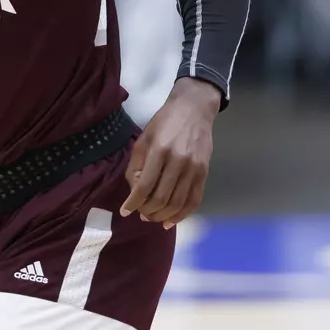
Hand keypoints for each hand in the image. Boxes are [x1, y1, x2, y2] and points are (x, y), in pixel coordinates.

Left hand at [120, 78, 221, 226]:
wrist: (194, 108)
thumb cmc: (164, 122)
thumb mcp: (143, 138)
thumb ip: (136, 165)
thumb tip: (135, 191)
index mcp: (160, 150)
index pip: (145, 186)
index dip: (133, 203)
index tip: (125, 211)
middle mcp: (179, 161)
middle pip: (161, 198)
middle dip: (147, 211)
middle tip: (140, 214)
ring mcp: (194, 168)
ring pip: (177, 203)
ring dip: (162, 216)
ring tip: (152, 218)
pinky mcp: (205, 172)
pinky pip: (194, 200)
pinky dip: (182, 215)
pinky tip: (171, 221)